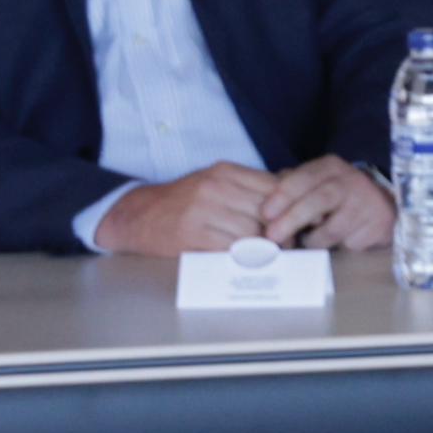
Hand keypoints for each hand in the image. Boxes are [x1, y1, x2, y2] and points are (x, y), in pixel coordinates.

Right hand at [94, 161, 286, 256]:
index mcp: (225, 171)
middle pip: (266, 212)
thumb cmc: (184, 202)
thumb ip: (249, 187)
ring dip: (263, 249)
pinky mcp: (191, 233)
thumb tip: (291, 193)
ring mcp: (202, 209)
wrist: (138, 215)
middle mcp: (215, 186)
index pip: (273, 187)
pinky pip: (230, 248)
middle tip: (286, 247)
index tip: (294, 226)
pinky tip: (243, 261)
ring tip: (266, 256)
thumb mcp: (215, 183)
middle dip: (281, 233)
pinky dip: (242, 258)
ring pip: (251, 232)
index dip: (288, 210)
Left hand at [264, 157, 395, 254]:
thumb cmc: (337, 196)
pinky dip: (336, 249)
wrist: (382, 206)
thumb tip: (262, 202)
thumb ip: (291, 187)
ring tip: (306, 243)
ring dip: (313, 240)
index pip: (303, 178)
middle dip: (292, 219)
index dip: (282, 196)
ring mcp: (367, 203)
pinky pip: (348, 244)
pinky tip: (335, 245)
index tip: (265, 214)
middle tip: (272, 236)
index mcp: (331, 167)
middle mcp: (351, 181)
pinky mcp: (378, 225)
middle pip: (319, 200)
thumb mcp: (316, 183)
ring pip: (332, 229)